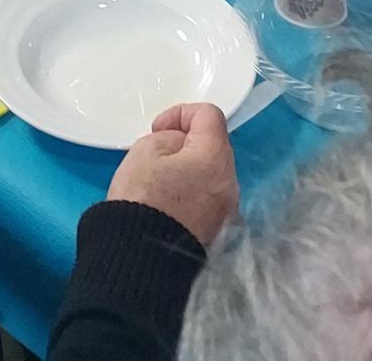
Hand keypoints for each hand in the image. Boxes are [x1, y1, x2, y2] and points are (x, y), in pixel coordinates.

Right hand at [107, 102, 238, 248]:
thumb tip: (179, 146)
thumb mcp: (146, 149)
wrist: (140, 258)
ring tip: (160, 176)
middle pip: (214, 144)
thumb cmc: (142, 199)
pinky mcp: (218, 231)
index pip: (209, 115)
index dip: (181, 113)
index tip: (157, 128)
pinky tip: (169, 198)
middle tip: (156, 149)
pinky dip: (193, 189)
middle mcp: (230, 184)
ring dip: (190, 166)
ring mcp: (227, 211)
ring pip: (212, 172)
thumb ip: (170, 136)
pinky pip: (209, 196)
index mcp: (215, 159)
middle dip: (186, 140)